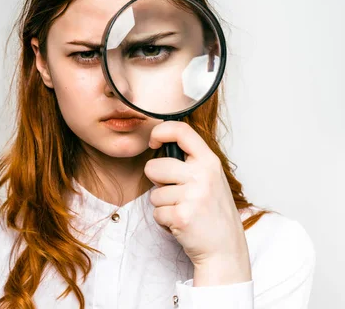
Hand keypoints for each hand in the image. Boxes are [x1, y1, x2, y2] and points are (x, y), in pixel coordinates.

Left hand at [145, 121, 251, 285]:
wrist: (225, 248)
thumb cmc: (213, 212)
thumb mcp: (210, 178)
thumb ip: (190, 162)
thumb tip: (161, 144)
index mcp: (209, 161)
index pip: (181, 130)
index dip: (160, 131)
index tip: (153, 142)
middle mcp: (202, 175)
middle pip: (154, 167)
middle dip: (157, 182)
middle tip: (176, 194)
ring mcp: (193, 196)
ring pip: (153, 194)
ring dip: (163, 205)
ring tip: (184, 211)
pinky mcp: (182, 216)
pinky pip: (156, 213)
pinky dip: (164, 221)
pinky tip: (182, 223)